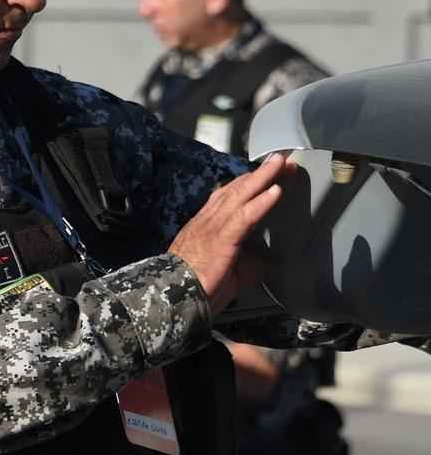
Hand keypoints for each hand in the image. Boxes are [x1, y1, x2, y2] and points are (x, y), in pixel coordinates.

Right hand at [168, 153, 292, 314]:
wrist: (174, 295)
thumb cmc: (197, 286)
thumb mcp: (226, 270)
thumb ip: (245, 262)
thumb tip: (264, 261)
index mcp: (207, 225)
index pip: (229, 197)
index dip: (248, 183)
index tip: (264, 174)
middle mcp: (209, 219)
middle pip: (237, 189)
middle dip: (259, 173)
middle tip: (279, 159)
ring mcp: (214, 226)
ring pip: (241, 196)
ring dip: (263, 178)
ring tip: (280, 164)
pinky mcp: (222, 237)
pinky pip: (245, 216)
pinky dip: (260, 203)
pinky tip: (275, 191)